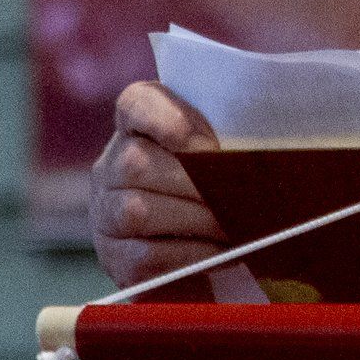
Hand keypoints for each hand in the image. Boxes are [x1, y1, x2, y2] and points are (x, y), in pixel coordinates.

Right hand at [91, 81, 224, 288]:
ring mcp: (105, 211)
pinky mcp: (113, 255)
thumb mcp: (219, 153)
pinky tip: (222, 254)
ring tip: (234, 227)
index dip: (167, 119)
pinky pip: (145, 255)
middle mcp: (111, 164)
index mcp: (138, 125)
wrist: (197, 246)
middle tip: (239, 198)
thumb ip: (227, 146)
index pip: (136, 104)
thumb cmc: (216, 185)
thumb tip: (254, 158)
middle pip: (136, 164)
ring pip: (137, 211)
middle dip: (195, 184)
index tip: (207, 145)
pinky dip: (191, 255)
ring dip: (195, 220)